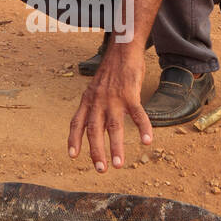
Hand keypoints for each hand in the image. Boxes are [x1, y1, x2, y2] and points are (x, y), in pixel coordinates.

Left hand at [67, 49, 153, 171]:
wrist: (122, 50)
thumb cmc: (111, 71)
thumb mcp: (95, 87)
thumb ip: (93, 104)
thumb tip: (94, 122)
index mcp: (87, 100)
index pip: (76, 123)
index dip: (74, 140)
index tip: (72, 156)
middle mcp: (98, 101)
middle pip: (94, 130)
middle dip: (96, 152)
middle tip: (100, 170)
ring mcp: (114, 98)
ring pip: (114, 127)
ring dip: (116, 147)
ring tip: (118, 165)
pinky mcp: (131, 94)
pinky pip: (138, 114)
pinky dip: (143, 128)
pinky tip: (147, 141)